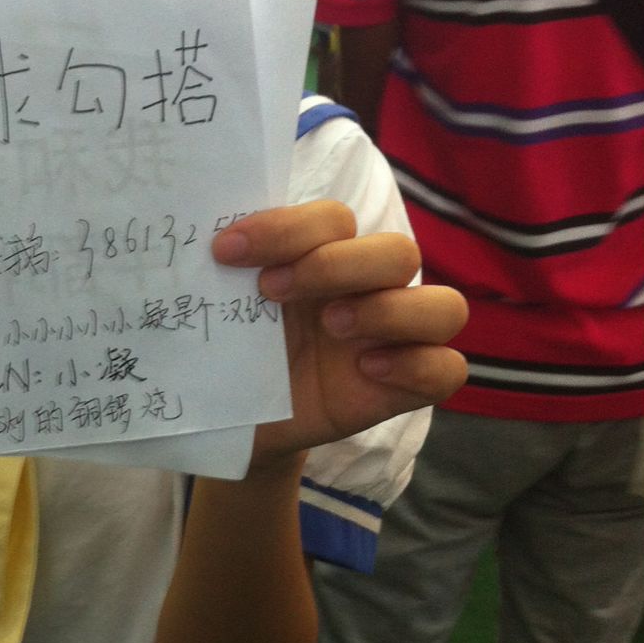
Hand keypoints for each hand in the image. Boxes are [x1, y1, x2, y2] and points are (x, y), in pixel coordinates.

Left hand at [213, 201, 467, 464]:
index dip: (285, 227)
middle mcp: (367, 290)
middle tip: (272, 292)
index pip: (334, 218)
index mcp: (324, 257)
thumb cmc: (234, 352)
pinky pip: (447, 369)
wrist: (234, 423)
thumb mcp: (225, 309)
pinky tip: (365, 368)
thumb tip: (196, 235)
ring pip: (443, 306)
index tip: (226, 251)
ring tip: (332, 326)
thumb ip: (226, 272)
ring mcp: (393, 339)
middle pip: (397, 251)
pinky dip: (415, 363)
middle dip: (335, 265)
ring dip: (388, 309)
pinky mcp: (402, 388)